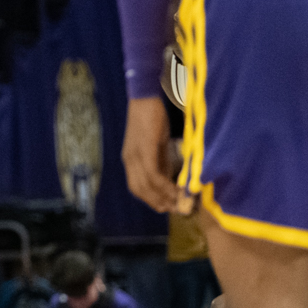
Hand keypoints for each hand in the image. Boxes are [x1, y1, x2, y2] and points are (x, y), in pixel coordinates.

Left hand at [122, 96, 187, 214]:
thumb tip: (170, 180)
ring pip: (146, 184)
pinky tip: (175, 191)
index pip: (136, 187)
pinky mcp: (144, 149)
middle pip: (139, 190)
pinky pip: (152, 173)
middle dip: (157, 202)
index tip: (166, 207)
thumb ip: (161, 162)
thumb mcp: (157, 145)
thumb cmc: (152, 120)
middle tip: (174, 209)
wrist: (145, 98)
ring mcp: (135, 155)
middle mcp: (129, 160)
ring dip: (163, 197)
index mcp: (130, 160)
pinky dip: (164, 185)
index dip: (150, 199)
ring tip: (178, 203)